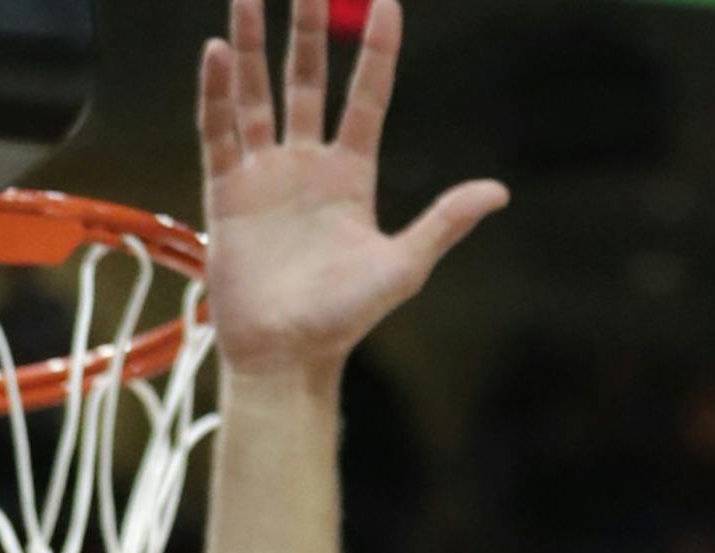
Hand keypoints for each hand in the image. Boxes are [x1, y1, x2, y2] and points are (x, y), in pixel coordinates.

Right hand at [199, 0, 506, 376]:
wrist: (286, 356)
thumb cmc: (344, 319)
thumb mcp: (403, 267)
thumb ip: (444, 222)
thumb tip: (498, 192)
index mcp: (350, 177)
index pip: (365, 98)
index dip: (375, 52)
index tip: (386, 0)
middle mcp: (305, 165)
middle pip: (304, 80)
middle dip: (306, 29)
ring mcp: (263, 174)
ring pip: (256, 93)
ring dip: (250, 45)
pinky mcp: (226, 191)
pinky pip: (218, 131)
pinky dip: (216, 93)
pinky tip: (216, 52)